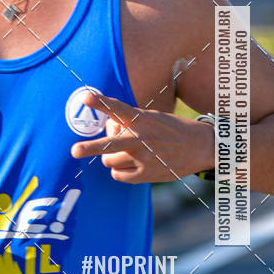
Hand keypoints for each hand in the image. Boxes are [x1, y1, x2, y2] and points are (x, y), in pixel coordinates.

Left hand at [70, 92, 213, 182]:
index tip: (86, 97)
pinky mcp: (146, 175)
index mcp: (141, 120)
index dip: (101, 103)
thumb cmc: (169, 129)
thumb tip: (107, 132)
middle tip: (74, 151)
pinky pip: (118, 175)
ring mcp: (143, 159)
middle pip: (109, 145)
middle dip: (90, 148)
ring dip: (111, 157)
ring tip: (126, 152)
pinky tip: (133, 164)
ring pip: (109, 161)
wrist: (199, 147)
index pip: (118, 109)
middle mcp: (141, 139)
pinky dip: (120, 170)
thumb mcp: (152, 118)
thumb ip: (128, 123)